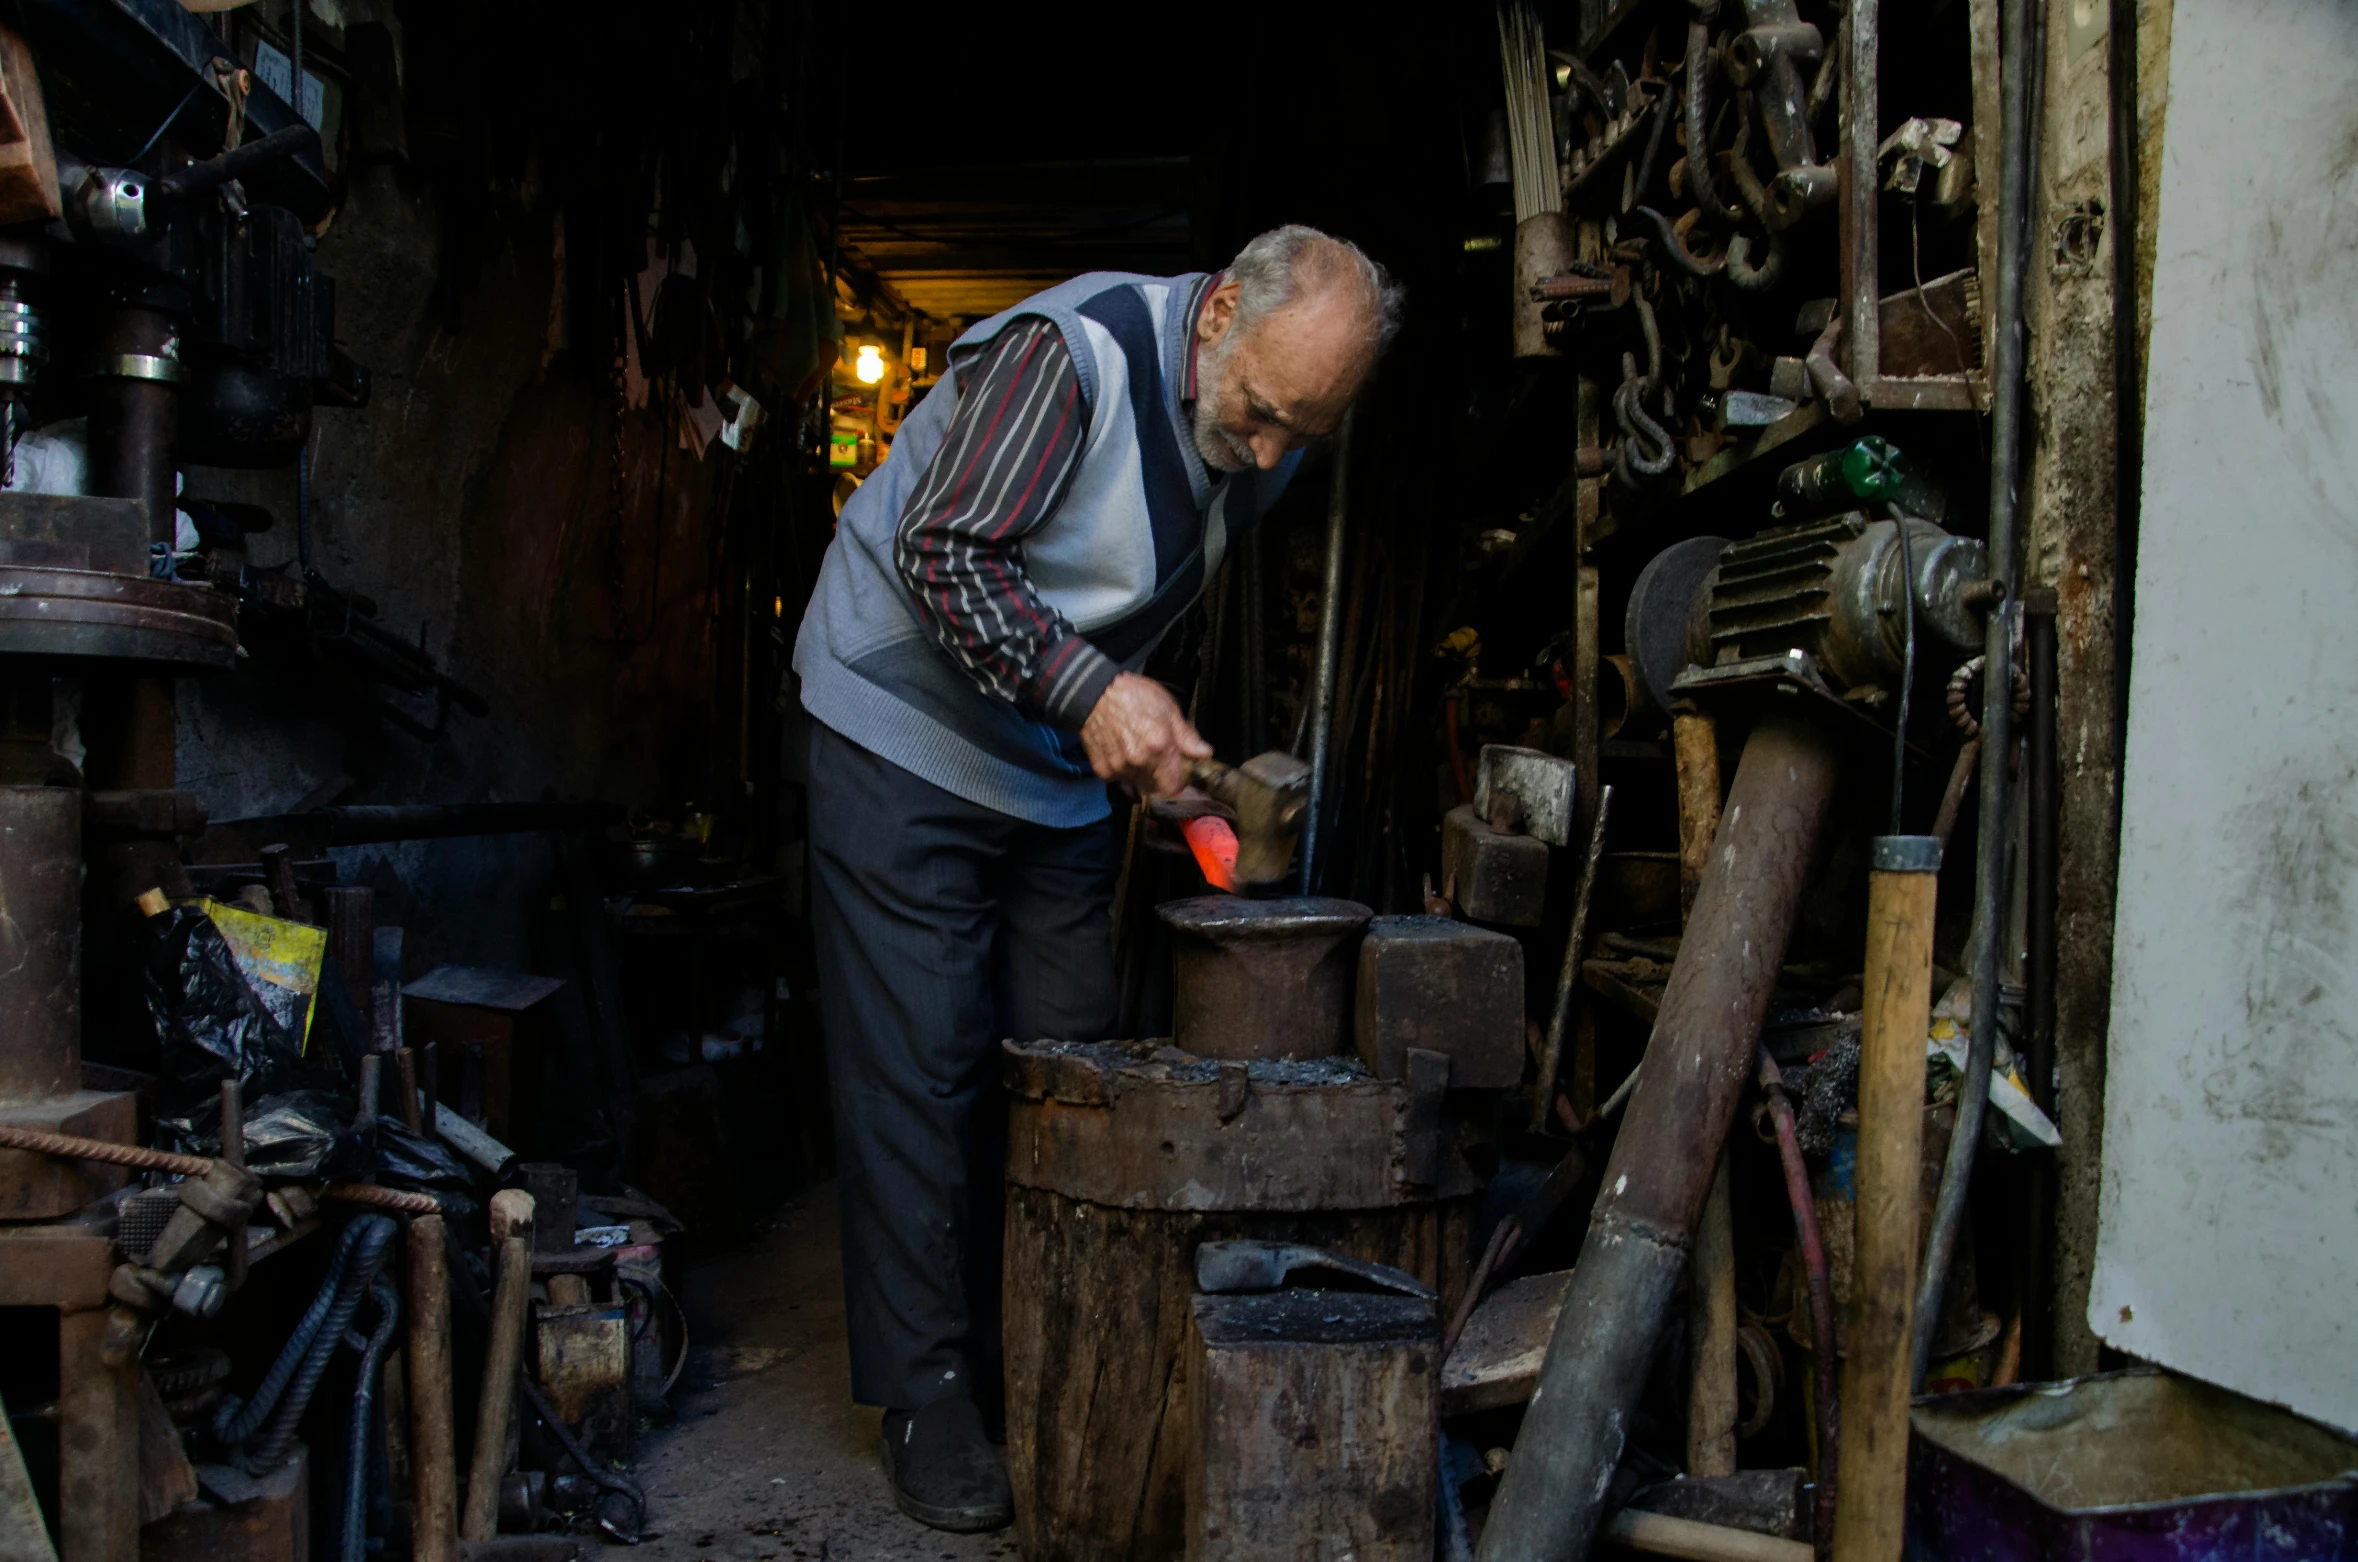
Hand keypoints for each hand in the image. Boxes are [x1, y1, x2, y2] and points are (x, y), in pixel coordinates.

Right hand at [1080, 673, 1211, 795]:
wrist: (1095, 693)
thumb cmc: (1132, 696)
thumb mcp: (1168, 708)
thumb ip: (1187, 736)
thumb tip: (1205, 753)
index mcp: (1160, 746)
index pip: (1174, 786)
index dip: (1177, 781)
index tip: (1177, 773)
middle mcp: (1139, 762)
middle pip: (1156, 789)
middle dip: (1159, 778)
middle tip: (1157, 759)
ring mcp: (1119, 768)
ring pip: (1137, 785)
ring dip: (1141, 775)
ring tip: (1137, 752)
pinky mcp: (1103, 769)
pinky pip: (1119, 780)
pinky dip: (1123, 772)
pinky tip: (1123, 753)